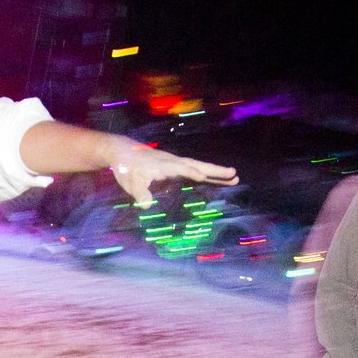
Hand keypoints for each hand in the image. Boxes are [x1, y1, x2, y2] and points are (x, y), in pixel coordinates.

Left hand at [109, 145, 238, 204]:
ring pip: (200, 168)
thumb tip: (146, 205)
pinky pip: (194, 171)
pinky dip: (206, 175)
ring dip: (216, 173)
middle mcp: (174, 162)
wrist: (123, 152)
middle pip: (199, 165)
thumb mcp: (131, 182)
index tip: (202, 177)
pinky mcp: (175, 168)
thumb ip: (139, 193)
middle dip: (216, 171)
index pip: (181, 168)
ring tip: (234, 178)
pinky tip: (215, 181)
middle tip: (235, 175)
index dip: (190, 172)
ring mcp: (176, 164)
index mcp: (165, 164)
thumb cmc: (127, 167)